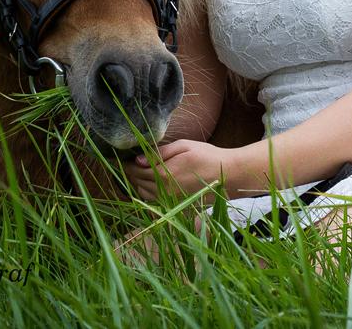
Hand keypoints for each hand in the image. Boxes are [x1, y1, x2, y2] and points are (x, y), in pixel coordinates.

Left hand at [123, 141, 245, 200]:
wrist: (228, 175)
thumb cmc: (207, 156)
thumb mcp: (183, 146)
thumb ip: (160, 153)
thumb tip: (138, 159)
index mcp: (164, 174)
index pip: (135, 170)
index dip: (126, 163)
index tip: (122, 157)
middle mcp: (163, 191)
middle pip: (137, 182)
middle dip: (130, 172)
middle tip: (128, 162)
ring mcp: (169, 200)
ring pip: (143, 194)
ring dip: (137, 183)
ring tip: (138, 172)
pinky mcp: (176, 205)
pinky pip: (154, 200)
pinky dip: (147, 192)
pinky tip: (150, 183)